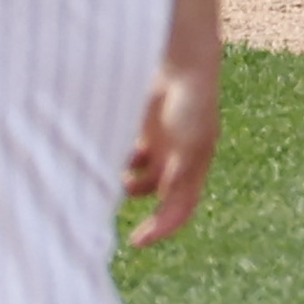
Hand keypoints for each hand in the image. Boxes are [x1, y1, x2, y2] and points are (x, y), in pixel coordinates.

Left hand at [124, 46, 219, 249]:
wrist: (181, 62)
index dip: (161, 230)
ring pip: (142, 179)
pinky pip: (130, 157)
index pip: (179, 210)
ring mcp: (162, 145)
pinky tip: (109, 154)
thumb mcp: (189, 147)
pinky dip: (121, 162)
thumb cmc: (191, 103)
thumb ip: (179, 182)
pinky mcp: (145, 129)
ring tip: (110, 178)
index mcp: (195, 168)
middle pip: (160, 198)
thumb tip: (166, 218)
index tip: (137, 242)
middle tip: (113, 211)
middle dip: (140, 207)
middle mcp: (179, 161)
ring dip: (127, 184)